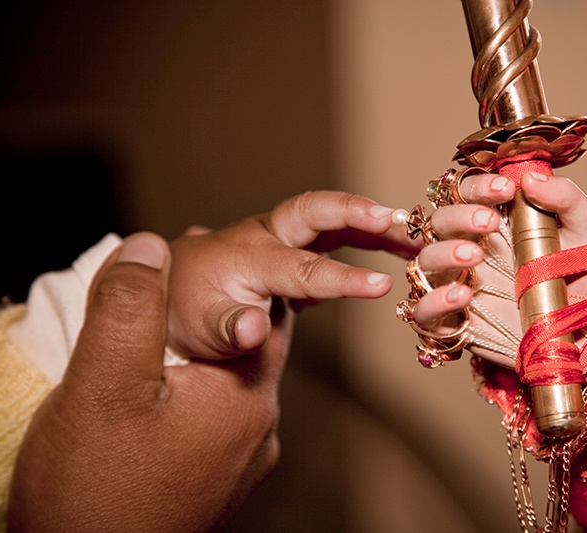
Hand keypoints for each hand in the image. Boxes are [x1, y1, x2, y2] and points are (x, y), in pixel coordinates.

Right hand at [9, 233, 280, 531]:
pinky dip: (198, 391)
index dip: (239, 274)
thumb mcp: (101, 385)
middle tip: (177, 286)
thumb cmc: (93, 490)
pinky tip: (160, 393)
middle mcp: (258, 429)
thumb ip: (129, 310)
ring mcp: (242, 462)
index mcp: (244, 396)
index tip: (204, 250)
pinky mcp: (219, 482)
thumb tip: (150, 246)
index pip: (267, 311)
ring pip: (234, 381)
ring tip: (163, 335)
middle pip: (253, 345)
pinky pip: (218, 417)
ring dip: (208, 352)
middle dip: (221, 309)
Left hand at [166, 190, 419, 359]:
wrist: (172, 294)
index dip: (343, 278)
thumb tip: (251, 329)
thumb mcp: (200, 328)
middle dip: (359, 214)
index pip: (302, 268)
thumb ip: (227, 328)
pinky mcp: (290, 248)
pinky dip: (362, 238)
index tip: (383, 287)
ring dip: (371, 226)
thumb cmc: (187, 313)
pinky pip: (330, 236)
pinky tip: (391, 256)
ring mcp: (278, 238)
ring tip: (415, 242)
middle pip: (315, 212)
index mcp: (246, 256)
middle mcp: (264, 236)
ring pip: (329, 221)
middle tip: (402, 225)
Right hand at [407, 171, 586, 367]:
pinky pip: (424, 313)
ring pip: (425, 262)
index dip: (478, 186)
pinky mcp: (461, 324)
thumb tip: (530, 177)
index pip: (469, 193)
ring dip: (442, 254)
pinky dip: (434, 302)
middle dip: (458, 216)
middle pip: (439, 222)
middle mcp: (474, 249)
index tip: (505, 188)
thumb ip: (565, 198)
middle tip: (489, 223)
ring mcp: (463, 286)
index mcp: (500, 222)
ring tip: (473, 256)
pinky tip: (462, 296)